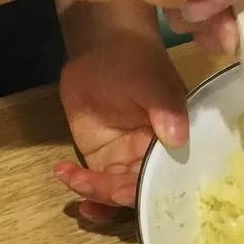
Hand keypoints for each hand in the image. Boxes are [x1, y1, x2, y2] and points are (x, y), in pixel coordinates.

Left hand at [55, 16, 187, 224]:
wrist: (102, 49)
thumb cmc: (134, 61)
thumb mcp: (153, 82)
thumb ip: (165, 108)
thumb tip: (177, 137)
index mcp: (175, 146)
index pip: (167, 179)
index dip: (146, 190)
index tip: (122, 189)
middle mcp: (153, 160)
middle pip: (138, 193)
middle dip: (113, 194)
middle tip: (88, 184)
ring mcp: (125, 162)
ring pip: (115, 194)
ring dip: (94, 195)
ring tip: (72, 179)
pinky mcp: (101, 159)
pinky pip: (95, 185)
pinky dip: (83, 190)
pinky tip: (66, 177)